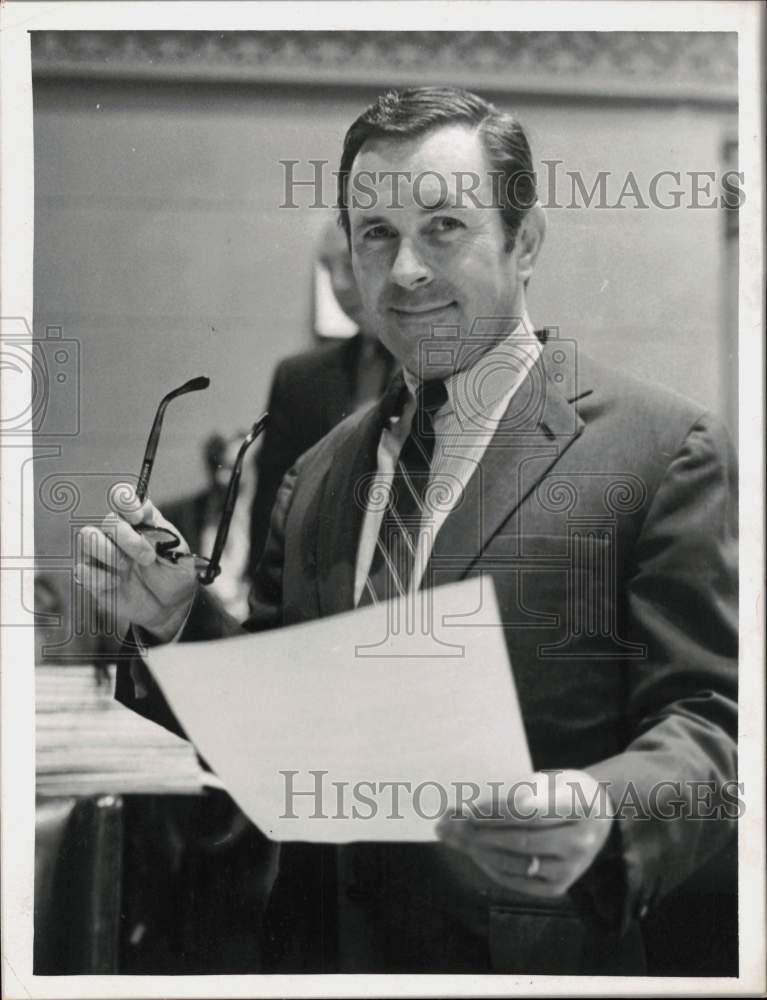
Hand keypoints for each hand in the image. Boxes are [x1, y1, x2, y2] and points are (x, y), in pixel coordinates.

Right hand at [76, 482, 197, 642]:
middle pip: (109, 521)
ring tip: (127, 569)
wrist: (170, 605)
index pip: (124, 499)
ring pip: (88, 538)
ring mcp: (103, 553)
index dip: (126, 503)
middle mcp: (118, 533)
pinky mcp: (93, 576)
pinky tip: (116, 584)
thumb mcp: (178, 552)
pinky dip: (100, 578)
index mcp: (140, 521)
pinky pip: (83, 569)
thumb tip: (142, 508)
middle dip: (128, 539)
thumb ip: (161, 530)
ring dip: (110, 554)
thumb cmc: (174, 573)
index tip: (137, 516)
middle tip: (147, 557)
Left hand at [436, 770, 613, 897]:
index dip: (496, 811)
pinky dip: (491, 866)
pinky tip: (472, 851)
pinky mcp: (560, 887)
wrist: (600, 819)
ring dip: (477, 850)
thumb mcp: (552, 778)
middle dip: (477, 832)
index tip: (466, 808)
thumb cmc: (566, 791)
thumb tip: (471, 801)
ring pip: (516, 863)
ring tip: (451, 836)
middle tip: (447, 823)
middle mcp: (581, 841)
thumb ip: (520, 789)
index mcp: (581, 805)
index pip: (531, 811)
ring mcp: (572, 869)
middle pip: (520, 840)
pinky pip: (518, 880)